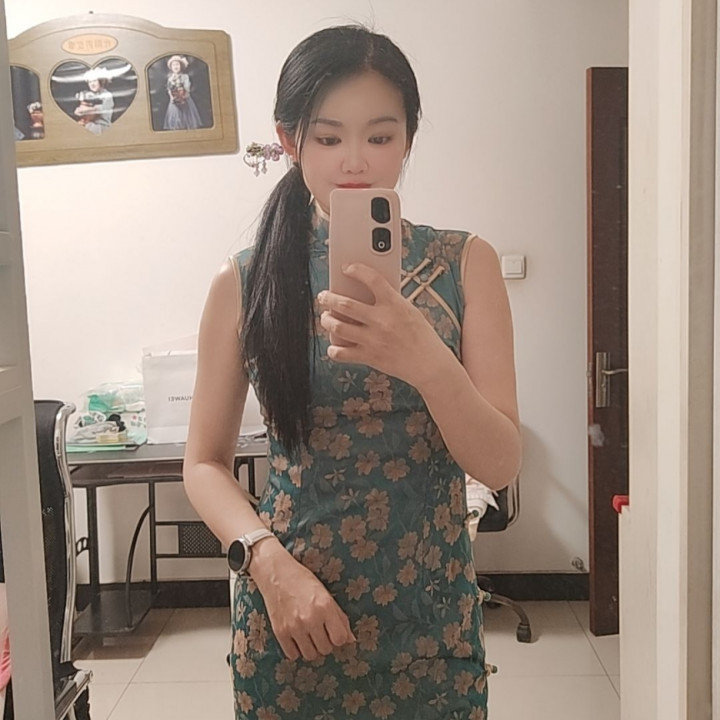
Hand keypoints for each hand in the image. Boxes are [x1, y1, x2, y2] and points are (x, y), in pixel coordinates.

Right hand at [251, 542, 355, 660]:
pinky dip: (296, 650)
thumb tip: (350, 640)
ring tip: (308, 634)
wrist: (276, 574)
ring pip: (310, 655)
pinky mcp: (280, 632)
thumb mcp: (326, 594)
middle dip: (325, 642)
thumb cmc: (303, 581)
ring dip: (312, 648)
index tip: (334, 631)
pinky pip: (293, 655)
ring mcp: (294, 627)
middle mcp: (310, 618)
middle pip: (326, 649)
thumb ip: (340, 617)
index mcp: (325, 606)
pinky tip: (296, 637)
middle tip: (320, 631)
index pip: (340, 639)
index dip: (339, 637)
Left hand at [318, 263, 450, 388]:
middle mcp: (382, 320)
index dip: (356, 270)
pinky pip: (341, 353)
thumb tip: (364, 293)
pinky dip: (333, 349)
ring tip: (326, 318)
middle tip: (324, 296)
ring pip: (338, 327)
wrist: (430, 365)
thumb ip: (389, 302)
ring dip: (327, 320)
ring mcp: (373, 340)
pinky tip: (334, 345)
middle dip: (328, 298)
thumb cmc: (421, 336)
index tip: (347, 268)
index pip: (372, 279)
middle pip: (345, 304)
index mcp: (395, 305)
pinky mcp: (369, 357)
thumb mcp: (410, 311)